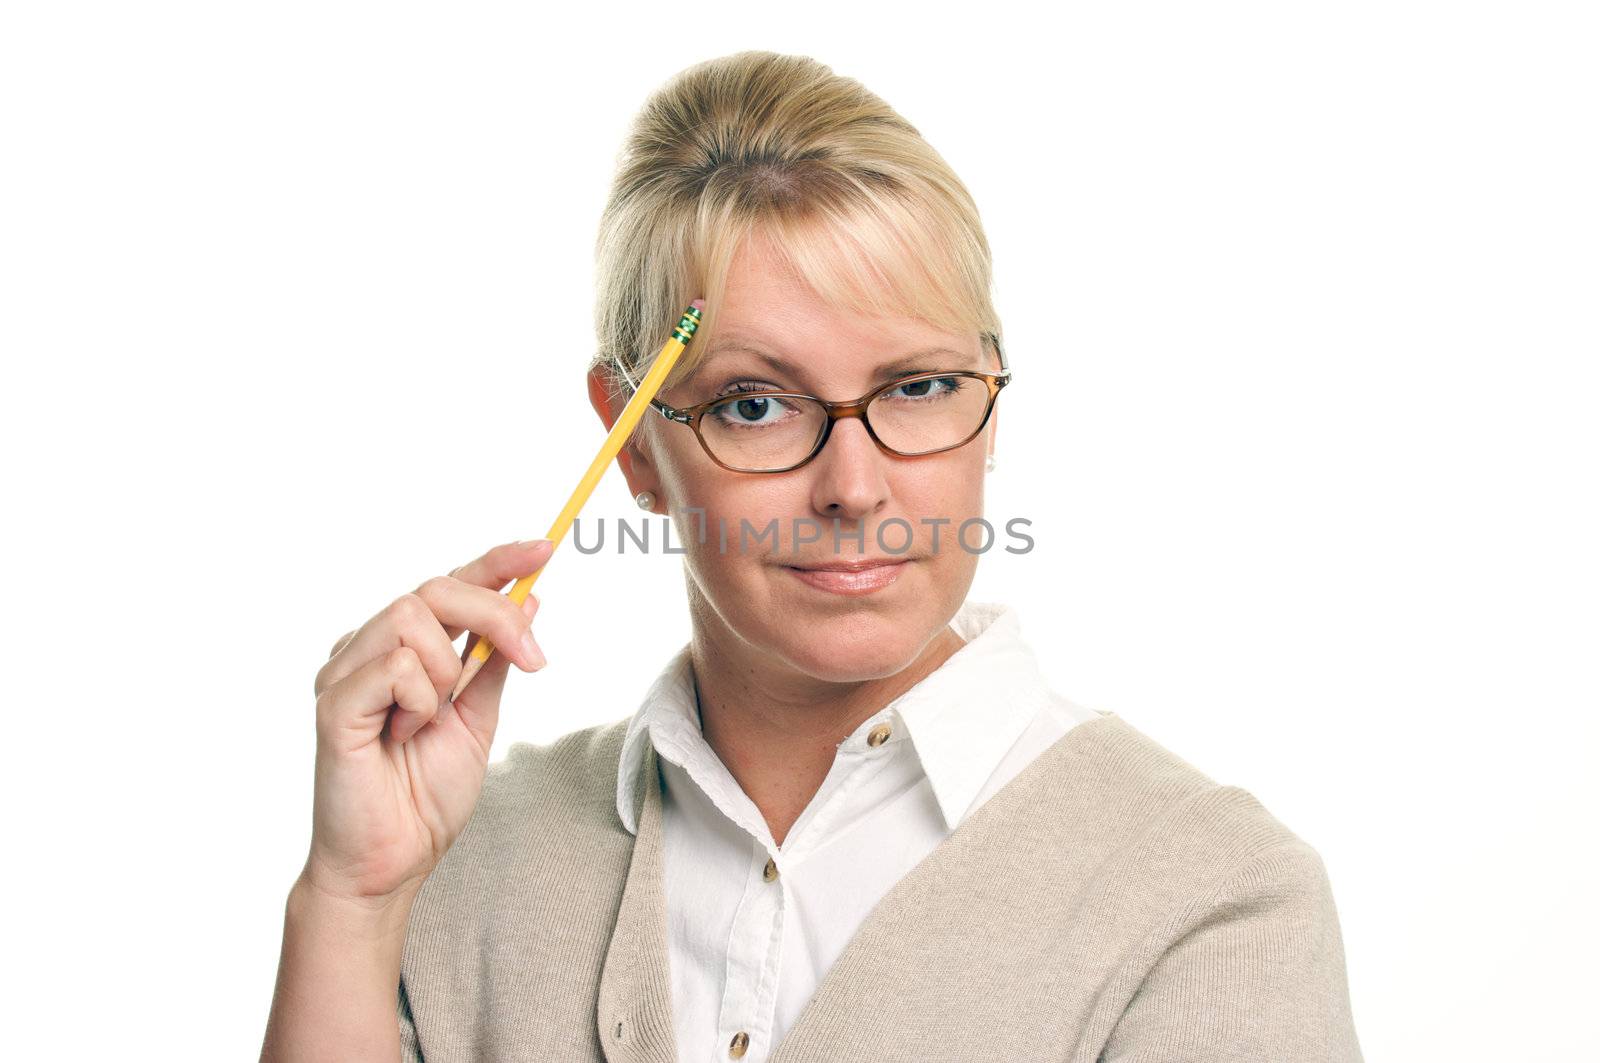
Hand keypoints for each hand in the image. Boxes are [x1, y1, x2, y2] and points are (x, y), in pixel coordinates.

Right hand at [301, 538, 554, 903]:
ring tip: (430, 721)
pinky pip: (393, 665)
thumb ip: (494, 660)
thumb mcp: (478, 718)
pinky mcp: (332, 702)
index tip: (544, 548)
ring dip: (445, 670)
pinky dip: (419, 699)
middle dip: (496, 614)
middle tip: (533, 660)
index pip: (450, 585)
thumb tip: (530, 600)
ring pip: (410, 618)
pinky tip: (404, 735)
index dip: (497, 562)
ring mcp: (344, 672)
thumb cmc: (423, 795)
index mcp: (405, 650)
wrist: (392, 861)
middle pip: (435, 588)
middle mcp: (368, 650)